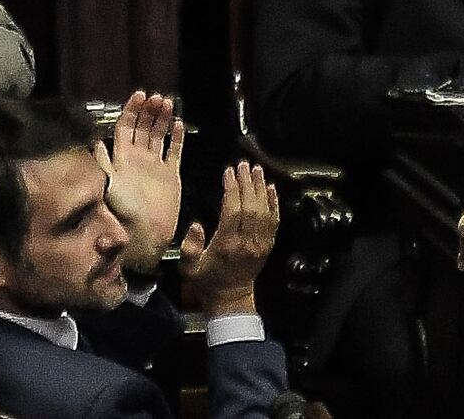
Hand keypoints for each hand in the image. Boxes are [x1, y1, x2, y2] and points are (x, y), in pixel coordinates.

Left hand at [103, 91, 185, 258]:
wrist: (144, 237)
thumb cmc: (122, 213)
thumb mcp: (108, 186)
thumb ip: (102, 165)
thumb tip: (92, 143)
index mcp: (122, 159)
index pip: (125, 128)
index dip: (132, 110)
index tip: (139, 95)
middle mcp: (138, 160)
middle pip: (143, 128)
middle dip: (149, 110)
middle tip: (156, 97)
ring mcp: (155, 166)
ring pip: (159, 135)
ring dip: (163, 119)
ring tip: (168, 103)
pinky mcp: (171, 175)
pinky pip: (175, 152)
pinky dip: (178, 138)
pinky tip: (179, 124)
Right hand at [177, 163, 279, 319]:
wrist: (230, 298)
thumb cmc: (208, 281)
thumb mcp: (189, 268)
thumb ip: (190, 246)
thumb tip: (196, 225)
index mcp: (227, 245)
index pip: (233, 211)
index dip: (232, 189)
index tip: (228, 173)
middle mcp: (246, 242)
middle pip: (251, 206)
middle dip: (247, 183)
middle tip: (243, 165)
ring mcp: (260, 243)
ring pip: (264, 210)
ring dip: (261, 188)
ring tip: (256, 171)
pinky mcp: (268, 244)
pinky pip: (275, 220)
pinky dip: (274, 203)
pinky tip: (271, 189)